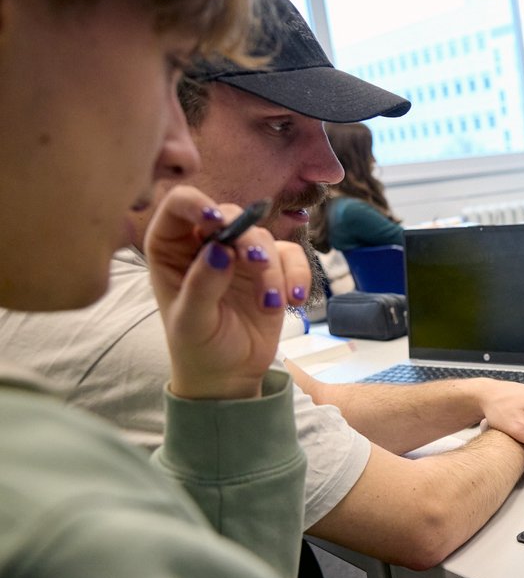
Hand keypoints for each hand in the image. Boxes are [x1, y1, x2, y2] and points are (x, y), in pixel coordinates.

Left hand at [146, 186, 310, 399]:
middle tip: (256, 263)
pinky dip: (298, 275)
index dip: (197, 204)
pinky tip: (294, 301)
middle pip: (230, 214)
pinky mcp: (271, 268)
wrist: (229, 373)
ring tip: (271, 302)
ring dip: (272, 268)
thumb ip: (201, 285)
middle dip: (247, 238)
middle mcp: (205, 244)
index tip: (216, 222)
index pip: (179, 205)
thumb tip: (220, 250)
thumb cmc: (198, 347)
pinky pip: (292, 255)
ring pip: (263, 236)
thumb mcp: (191, 322)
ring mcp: (240, 255)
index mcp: (171, 249)